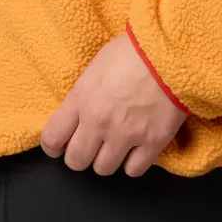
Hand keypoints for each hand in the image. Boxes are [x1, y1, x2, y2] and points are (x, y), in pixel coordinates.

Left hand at [40, 31, 187, 176]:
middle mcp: (98, 122)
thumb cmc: (132, 50)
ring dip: (106, 159)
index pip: (51, 139)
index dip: (53, 146)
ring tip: (114, 145)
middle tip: (88, 146)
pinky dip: (133, 163)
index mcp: (81, 99)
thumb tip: (78, 112)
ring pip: (103, 169)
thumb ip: (84, 94)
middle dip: (80, 156)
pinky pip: (134, 170)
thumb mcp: (96, 66)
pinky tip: (135, 149)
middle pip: (76, 161)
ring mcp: (125, 135)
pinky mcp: (152, 142)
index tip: (59, 145)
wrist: (170, 51)